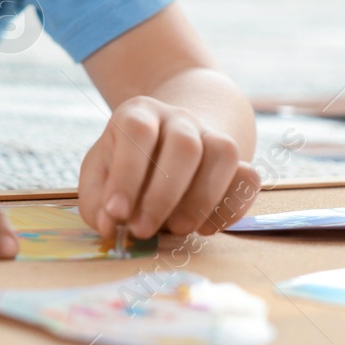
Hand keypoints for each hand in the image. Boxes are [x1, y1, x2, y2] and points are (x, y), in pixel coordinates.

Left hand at [79, 96, 259, 240]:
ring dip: (201, 200)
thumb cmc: (128, 162)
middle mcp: (179, 118)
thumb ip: (96, 200)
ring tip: (178, 229)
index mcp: (139, 113)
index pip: (137, 131)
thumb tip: (107, 225)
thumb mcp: (100, 172)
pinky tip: (206, 228)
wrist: (168, 141)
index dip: (127, 174)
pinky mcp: (237, 160)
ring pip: (222, 155)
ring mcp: (212, 135)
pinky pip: (248, 178)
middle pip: (184, 145)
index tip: (116, 214)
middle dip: (163, 196)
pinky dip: (231, 207)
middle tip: (144, 230)